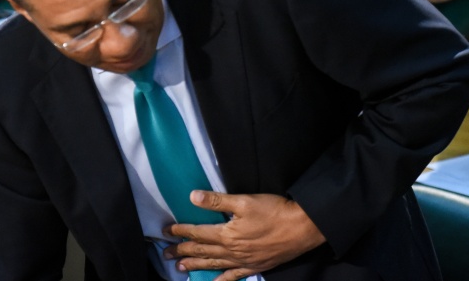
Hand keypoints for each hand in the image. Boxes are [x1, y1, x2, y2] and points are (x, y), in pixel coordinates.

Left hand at [164, 191, 325, 280]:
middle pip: (202, 251)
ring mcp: (244, 261)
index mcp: (227, 234)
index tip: (166, 231)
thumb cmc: (273, 211)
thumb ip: (217, 201)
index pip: (197, 233)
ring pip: (214, 265)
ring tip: (180, 268)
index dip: (181, 231)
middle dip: (182, 251)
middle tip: (166, 254)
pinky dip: (221, 280)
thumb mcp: (244, 201)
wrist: (302, 228)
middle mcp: (232, 251)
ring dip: (196, 265)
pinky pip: (234, 276)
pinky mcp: (255, 267)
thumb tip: (192, 197)